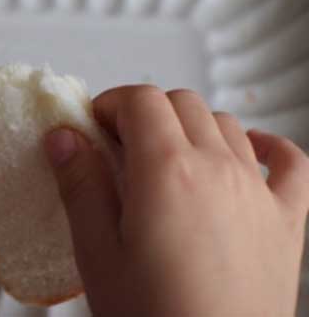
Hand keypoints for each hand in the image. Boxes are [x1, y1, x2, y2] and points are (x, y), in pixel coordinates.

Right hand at [44, 86, 308, 316]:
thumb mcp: (96, 252)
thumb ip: (80, 185)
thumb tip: (64, 136)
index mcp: (167, 172)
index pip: (141, 99)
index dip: (110, 103)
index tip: (92, 126)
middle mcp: (218, 169)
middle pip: (181, 102)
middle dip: (145, 111)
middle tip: (118, 144)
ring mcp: (257, 192)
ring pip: (225, 123)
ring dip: (191, 125)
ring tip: (165, 157)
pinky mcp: (286, 221)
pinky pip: (289, 162)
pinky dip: (266, 146)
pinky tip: (247, 151)